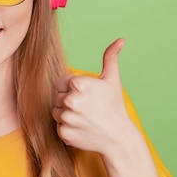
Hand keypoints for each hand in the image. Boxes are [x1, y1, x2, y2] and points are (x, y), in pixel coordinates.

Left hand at [52, 38, 133, 154]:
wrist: (118, 137)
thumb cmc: (114, 106)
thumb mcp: (112, 80)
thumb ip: (110, 57)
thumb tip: (120, 39)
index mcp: (78, 83)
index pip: (60, 82)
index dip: (71, 88)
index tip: (85, 95)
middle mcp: (71, 100)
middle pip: (56, 97)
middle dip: (68, 101)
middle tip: (86, 108)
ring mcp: (67, 118)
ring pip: (55, 112)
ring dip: (66, 115)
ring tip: (84, 117)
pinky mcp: (65, 133)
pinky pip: (58, 127)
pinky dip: (67, 128)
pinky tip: (82, 128)